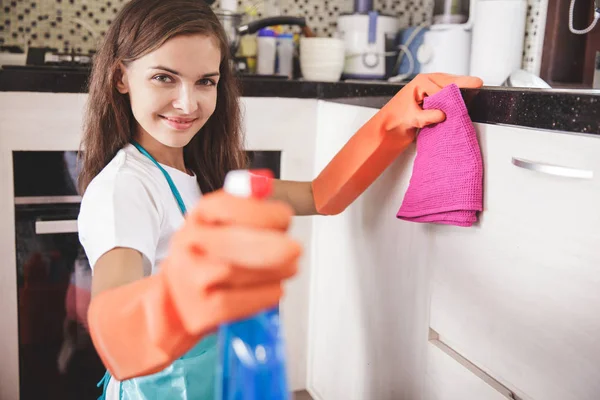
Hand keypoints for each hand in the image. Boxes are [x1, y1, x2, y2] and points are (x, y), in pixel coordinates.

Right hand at [162, 190, 301, 333]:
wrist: (178, 298)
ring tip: (288, 268)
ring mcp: (192, 278)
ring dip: (275, 272)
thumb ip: (248, 206)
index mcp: (201, 214)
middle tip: (296, 250)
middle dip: (271, 246)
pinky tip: (271, 289)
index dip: (263, 213)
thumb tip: (268, 190)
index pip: (231, 207)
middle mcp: (189, 243)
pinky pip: (244, 301)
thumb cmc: (211, 256)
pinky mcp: (203, 310)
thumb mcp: (224, 222)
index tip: (284, 220)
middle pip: (233, 242)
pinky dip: (265, 294)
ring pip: (243, 273)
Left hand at [383, 73, 482, 134]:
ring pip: (450, 83)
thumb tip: (442, 114)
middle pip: (449, 80)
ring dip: (459, 87)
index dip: (451, 97)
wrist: (390, 125)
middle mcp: (427, 81)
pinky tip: (462, 97)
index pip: (442, 88)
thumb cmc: (396, 118)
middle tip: (478, 83)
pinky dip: (454, 93)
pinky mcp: (433, 93)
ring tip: (474, 85)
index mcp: (421, 82)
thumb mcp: (412, 118)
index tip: (458, 103)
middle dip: (462, 82)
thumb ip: (427, 116)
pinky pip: (447, 90)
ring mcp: (431, 86)